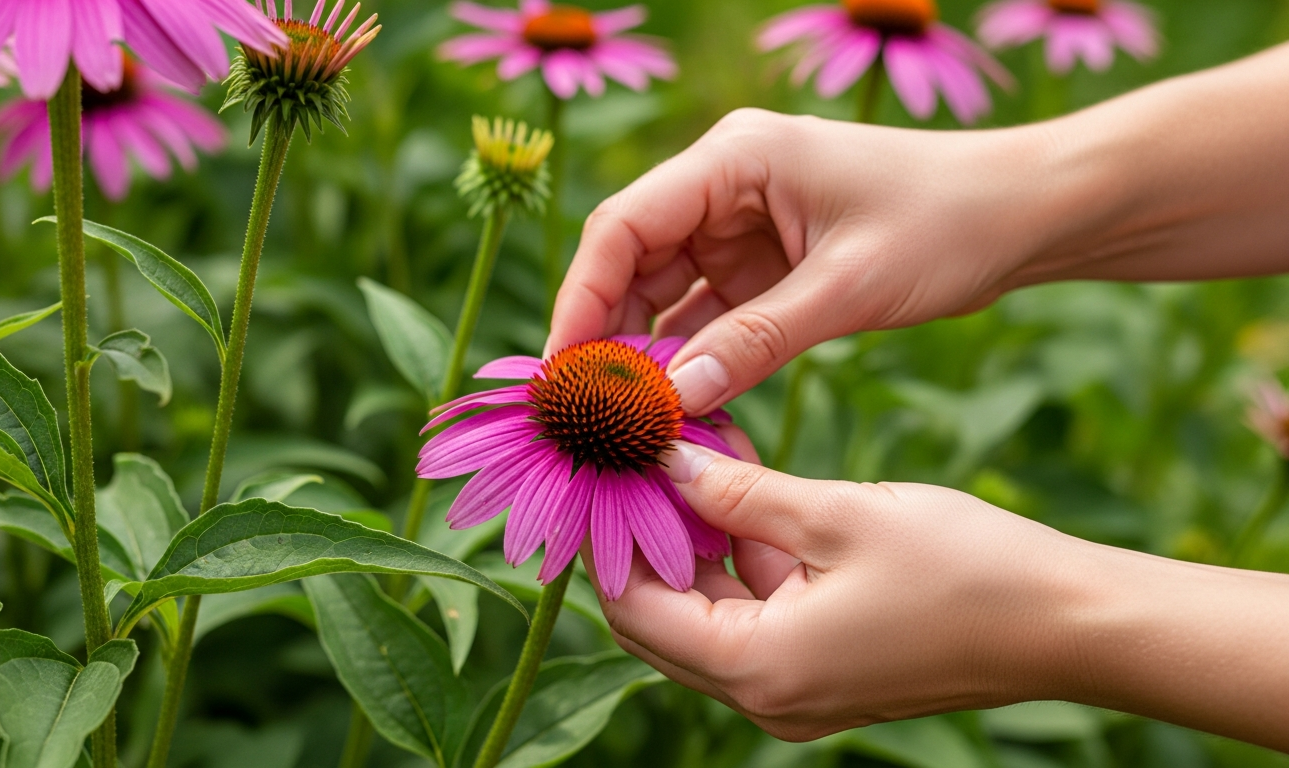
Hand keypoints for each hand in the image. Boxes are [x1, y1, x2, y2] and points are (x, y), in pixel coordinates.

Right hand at [547, 108, 1054, 413]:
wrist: (1023, 215)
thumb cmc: (947, 224)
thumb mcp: (848, 287)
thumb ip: (755, 343)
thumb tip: (672, 403)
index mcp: (736, 158)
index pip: (625, 226)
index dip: (582, 299)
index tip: (565, 375)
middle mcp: (725, 183)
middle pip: (633, 261)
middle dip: (609, 336)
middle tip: (592, 416)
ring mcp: (741, 224)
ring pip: (664, 292)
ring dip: (649, 355)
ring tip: (630, 424)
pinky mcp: (765, 263)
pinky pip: (708, 314)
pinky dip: (694, 360)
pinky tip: (680, 410)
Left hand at [589, 442, 1288, 749]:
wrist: (1072, 624)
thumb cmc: (965, 568)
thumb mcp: (837, 513)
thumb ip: (739, 493)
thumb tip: (665, 461)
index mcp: (758, 668)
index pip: (634, 608)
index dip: (609, 537)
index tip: (600, 469)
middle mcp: (768, 697)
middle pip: (662, 620)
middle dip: (645, 541)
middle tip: (634, 462)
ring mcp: (799, 692)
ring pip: (707, 618)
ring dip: (694, 548)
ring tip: (687, 463)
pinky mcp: (829, 674)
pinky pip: (756, 622)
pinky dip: (741, 565)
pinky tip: (742, 496)